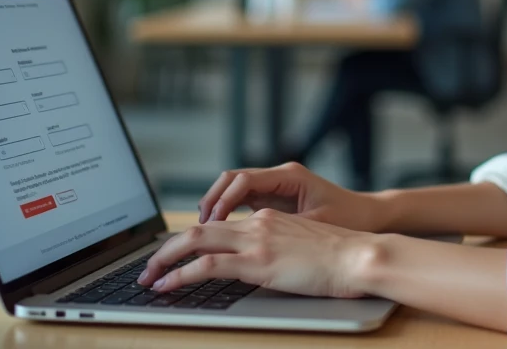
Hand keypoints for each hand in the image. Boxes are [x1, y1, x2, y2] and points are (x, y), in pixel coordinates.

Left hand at [137, 209, 377, 298]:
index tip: (172, 257)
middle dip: (166, 249)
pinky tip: (166, 286)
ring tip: (147, 279)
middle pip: (198, 229)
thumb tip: (259, 269)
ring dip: (163, 260)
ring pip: (194, 241)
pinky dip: (179, 275)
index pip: (218, 226)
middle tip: (147, 269)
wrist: (359, 256)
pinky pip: (206, 265)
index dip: (189, 240)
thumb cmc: (341, 259)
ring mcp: (256, 239)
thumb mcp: (302, 249)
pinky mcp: (257, 261)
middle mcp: (257, 223)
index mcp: (268, 219)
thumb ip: (278, 252)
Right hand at [197, 162, 384, 232]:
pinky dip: (228, 214)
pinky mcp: (276, 200)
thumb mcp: (315, 227)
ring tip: (202, 234)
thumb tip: (250, 240)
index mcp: (289, 176)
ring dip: (217, 208)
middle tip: (196, 229)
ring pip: (234, 190)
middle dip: (211, 202)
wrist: (371, 218)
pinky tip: (220, 235)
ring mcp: (276, 187)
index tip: (209, 222)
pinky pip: (243, 202)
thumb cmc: (349, 220)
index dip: (222, 201)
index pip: (243, 180)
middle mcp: (280, 176)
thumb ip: (282, 230)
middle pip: (231, 181)